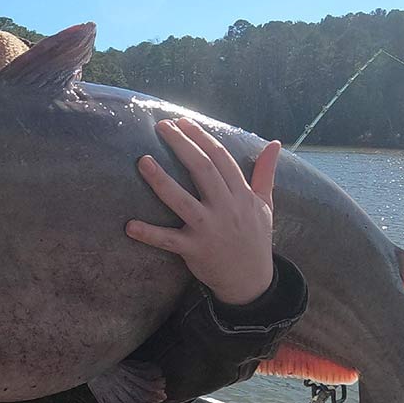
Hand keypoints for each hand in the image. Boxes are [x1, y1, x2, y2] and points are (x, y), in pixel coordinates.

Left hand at [125, 117, 280, 304]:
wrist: (252, 282)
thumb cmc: (255, 238)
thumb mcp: (265, 205)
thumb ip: (265, 174)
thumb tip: (274, 144)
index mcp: (241, 195)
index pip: (221, 158)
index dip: (201, 137)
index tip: (183, 121)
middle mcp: (226, 209)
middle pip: (202, 170)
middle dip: (182, 145)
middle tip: (162, 126)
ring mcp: (209, 229)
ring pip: (182, 201)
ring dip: (161, 181)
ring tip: (142, 161)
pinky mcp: (194, 250)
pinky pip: (168, 240)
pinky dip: (149, 234)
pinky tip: (129, 225)